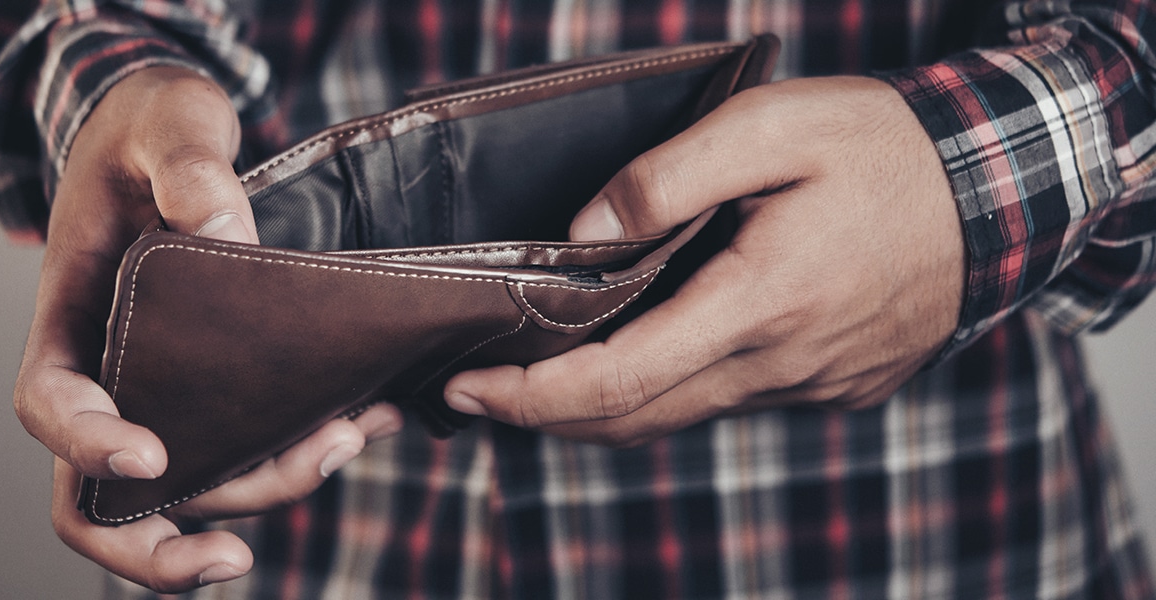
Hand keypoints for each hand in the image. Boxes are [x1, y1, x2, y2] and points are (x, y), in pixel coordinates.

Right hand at [14, 67, 403, 591]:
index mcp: (72, 313)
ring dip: (264, 488)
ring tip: (347, 439)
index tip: (150, 456)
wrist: (174, 133)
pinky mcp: (224, 380)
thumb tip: (226, 232)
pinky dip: (302, 450)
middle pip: (111, 491)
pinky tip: (365, 420)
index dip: (87, 446)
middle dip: (163, 542)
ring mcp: (168, 383)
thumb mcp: (168, 125)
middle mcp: (114, 368)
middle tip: (235, 556)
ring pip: (195, 479)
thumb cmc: (151, 126)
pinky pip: (251, 438)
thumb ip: (189, 169)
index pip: (51, 402)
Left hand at [444, 76, 963, 446]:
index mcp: (760, 304)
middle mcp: (780, 365)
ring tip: (540, 376)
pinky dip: (668, 392)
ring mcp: (808, 385)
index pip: (618, 380)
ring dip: (603, 408)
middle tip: (480, 389)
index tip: (466, 389)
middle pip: (635, 418)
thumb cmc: (889, 151)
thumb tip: (584, 231)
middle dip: (545, 414)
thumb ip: (669, 178)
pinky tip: (642, 356)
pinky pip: (729, 402)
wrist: (1001, 194)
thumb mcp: (776, 127)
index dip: (530, 396)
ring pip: (679, 416)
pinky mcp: (831, 386)